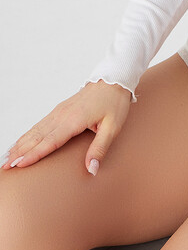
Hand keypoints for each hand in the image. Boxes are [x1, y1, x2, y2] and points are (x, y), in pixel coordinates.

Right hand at [1, 79, 132, 175]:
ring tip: (8, 158)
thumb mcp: (113, 127)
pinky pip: (40, 124)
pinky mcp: (60, 110)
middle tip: (6, 167)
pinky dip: (28, 134)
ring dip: (21, 144)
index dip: (34, 154)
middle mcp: (62, 115)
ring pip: (35, 130)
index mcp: (74, 120)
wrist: (114, 80)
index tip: (19, 165)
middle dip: (20, 152)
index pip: (50, 141)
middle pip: (37, 137)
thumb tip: (92, 169)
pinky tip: (21, 142)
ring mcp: (59, 112)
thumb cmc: (114, 103)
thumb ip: (100, 148)